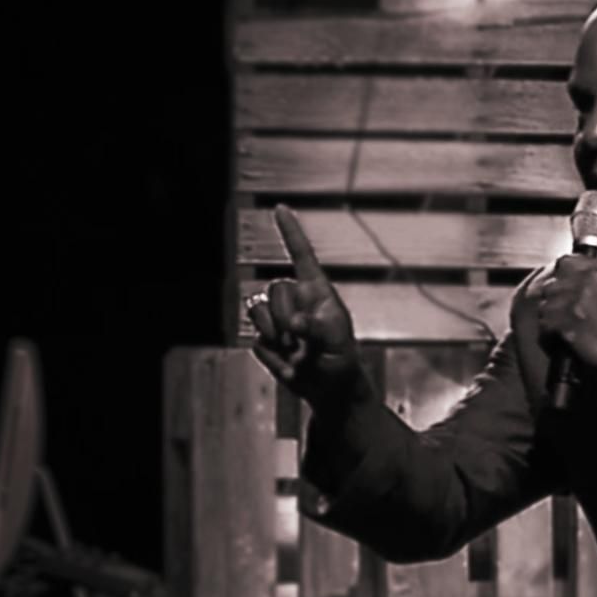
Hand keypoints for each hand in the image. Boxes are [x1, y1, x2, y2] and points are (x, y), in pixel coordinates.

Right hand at [246, 205, 362, 406]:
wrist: (329, 389)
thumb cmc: (340, 358)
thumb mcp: (337, 341)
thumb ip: (317, 328)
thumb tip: (294, 322)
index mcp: (317, 292)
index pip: (302, 255)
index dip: (290, 232)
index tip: (280, 207)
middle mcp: (296, 299)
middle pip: (275, 289)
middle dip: (285, 314)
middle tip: (303, 338)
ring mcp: (278, 318)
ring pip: (257, 311)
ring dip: (276, 335)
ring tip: (297, 350)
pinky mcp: (265, 339)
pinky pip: (256, 340)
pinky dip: (272, 356)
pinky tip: (289, 362)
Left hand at [534, 255, 596, 379]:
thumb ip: (593, 273)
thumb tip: (567, 269)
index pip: (565, 262)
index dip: (562, 278)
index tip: (566, 289)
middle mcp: (588, 279)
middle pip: (552, 284)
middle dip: (555, 299)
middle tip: (566, 311)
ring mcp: (577, 300)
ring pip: (546, 304)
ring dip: (552, 316)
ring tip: (566, 324)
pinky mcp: (568, 321)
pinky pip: (546, 322)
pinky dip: (551, 331)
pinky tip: (564, 335)